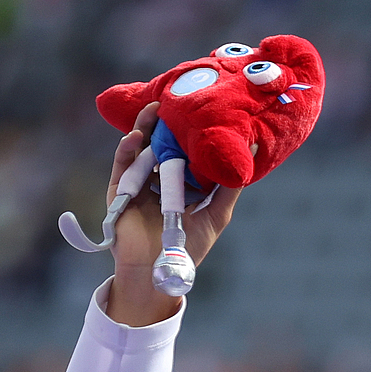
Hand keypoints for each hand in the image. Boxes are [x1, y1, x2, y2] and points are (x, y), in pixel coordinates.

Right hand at [103, 101, 241, 326]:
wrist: (159, 271)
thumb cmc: (189, 246)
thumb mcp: (217, 213)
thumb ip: (231, 185)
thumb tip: (252, 148)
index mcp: (180, 184)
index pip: (183, 150)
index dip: (187, 130)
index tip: (196, 107)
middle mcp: (157, 180)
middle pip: (159, 143)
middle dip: (164, 122)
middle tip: (173, 100)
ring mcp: (137, 184)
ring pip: (140, 148)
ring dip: (145, 127)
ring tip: (155, 108)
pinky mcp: (118, 191)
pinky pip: (122, 164)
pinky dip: (128, 149)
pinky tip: (138, 136)